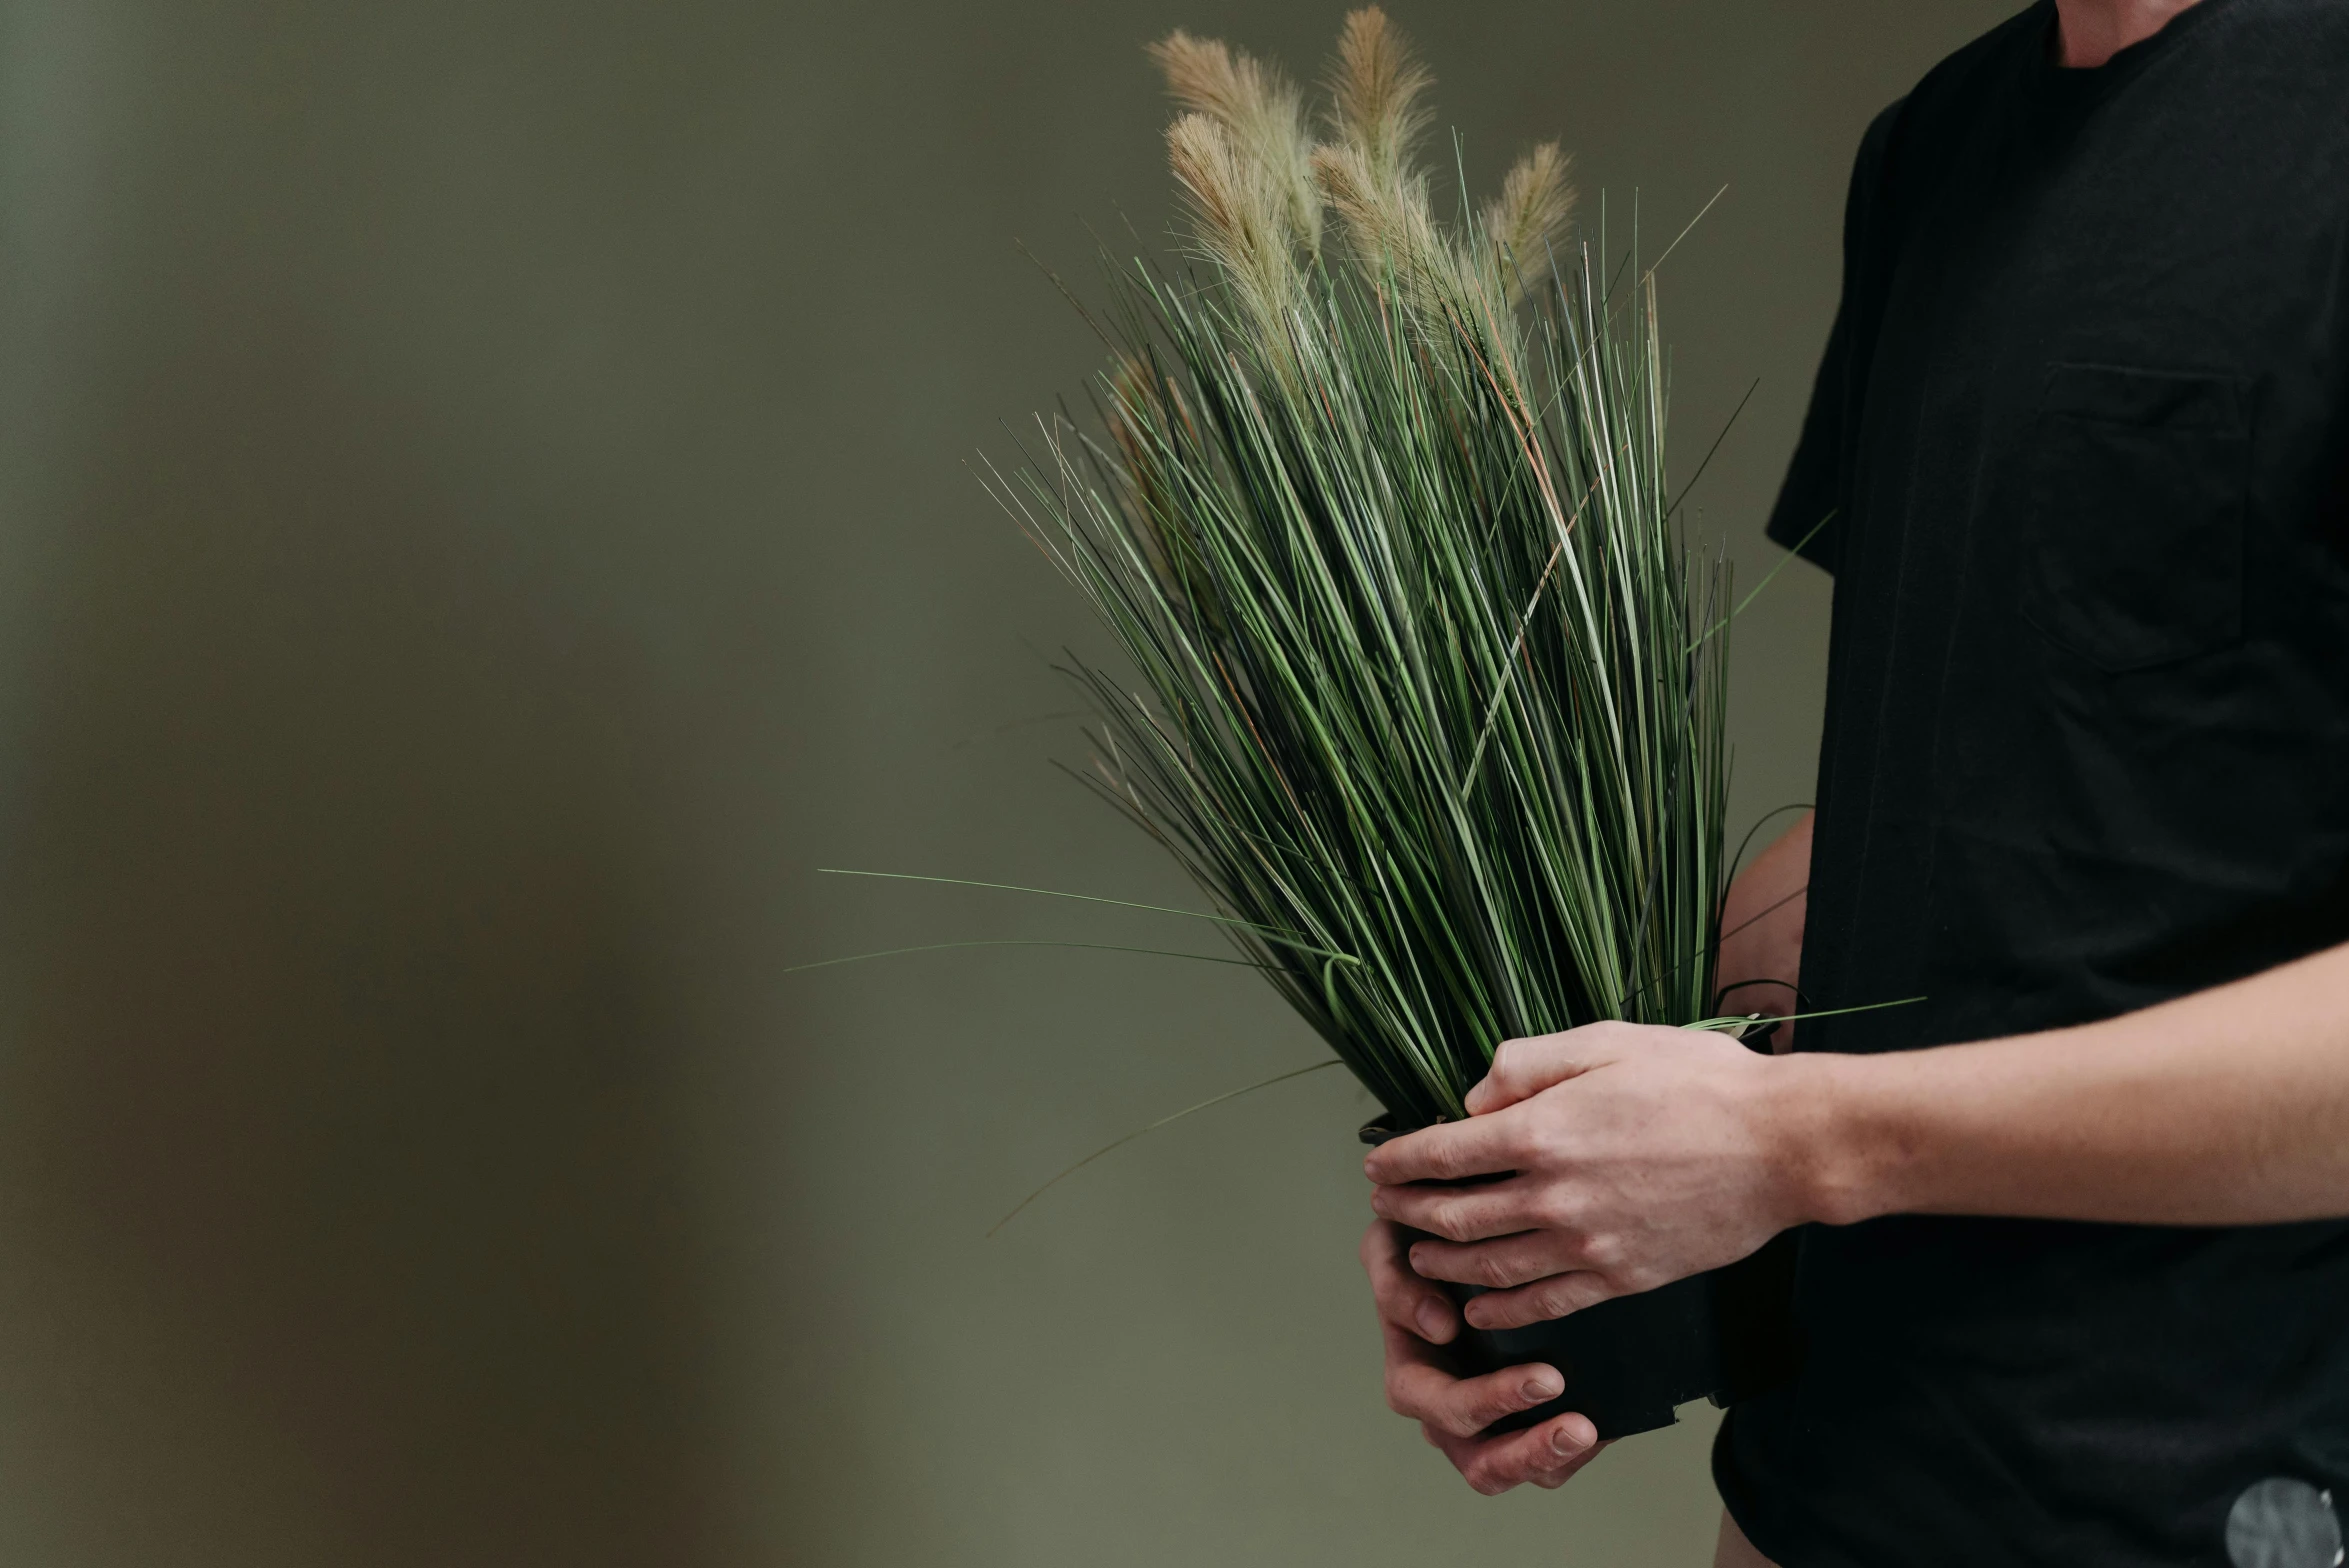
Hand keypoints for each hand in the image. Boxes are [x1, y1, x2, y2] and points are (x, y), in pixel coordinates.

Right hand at [1360, 1218, 1603, 1492]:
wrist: (1460, 1239)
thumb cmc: (1418, 1247)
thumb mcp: (1389, 1249)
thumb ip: (1397, 1283)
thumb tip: (1440, 1327)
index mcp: (1413, 1382)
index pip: (1446, 1410)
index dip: (1491, 1401)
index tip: (1546, 1376)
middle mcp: (1448, 1416)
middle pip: (1483, 1466)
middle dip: (1532, 1452)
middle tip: (1579, 1427)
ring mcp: (1490, 1424)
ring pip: (1524, 1472)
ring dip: (1559, 1457)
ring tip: (1595, 1429)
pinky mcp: (1528, 1420)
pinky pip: (1557, 1456)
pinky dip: (1583, 1446)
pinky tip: (1611, 1416)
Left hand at [1363, 1023, 1813, 1330]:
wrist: (1784, 1147)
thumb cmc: (1700, 1083)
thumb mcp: (1606, 1041)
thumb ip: (1528, 1064)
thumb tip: (1473, 1098)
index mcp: (1543, 1129)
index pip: (1443, 1152)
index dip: (1400, 1160)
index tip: (1379, 1163)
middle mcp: (1553, 1194)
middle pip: (1454, 1214)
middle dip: (1408, 1211)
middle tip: (1386, 1207)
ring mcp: (1587, 1244)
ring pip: (1488, 1266)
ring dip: (1441, 1262)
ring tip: (1417, 1254)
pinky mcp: (1621, 1278)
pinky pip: (1543, 1303)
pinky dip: (1500, 1309)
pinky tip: (1478, 1307)